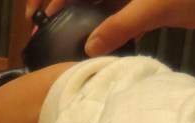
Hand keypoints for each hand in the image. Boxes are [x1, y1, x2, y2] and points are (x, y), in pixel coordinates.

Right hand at [24, 0, 194, 56]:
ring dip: (80, 21)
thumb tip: (90, 46)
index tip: (35, 12)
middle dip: (60, 6)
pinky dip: (106, 30)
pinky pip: (117, 17)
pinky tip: (95, 46)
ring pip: (98, 4)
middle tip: (41, 30)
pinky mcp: (148, 5)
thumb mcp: (160, 5)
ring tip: (63, 42)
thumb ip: (123, 24)